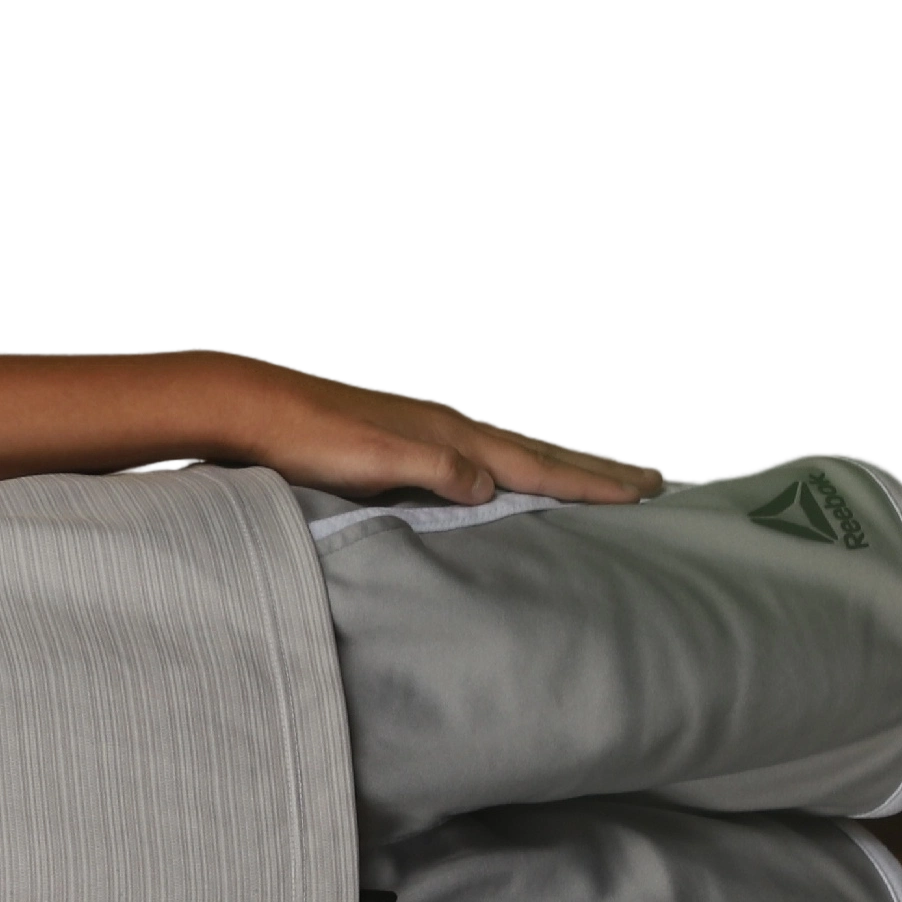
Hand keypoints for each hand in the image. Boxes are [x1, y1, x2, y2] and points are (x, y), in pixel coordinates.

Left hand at [205, 354, 662, 506]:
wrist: (248, 406)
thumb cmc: (304, 437)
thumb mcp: (370, 459)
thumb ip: (433, 468)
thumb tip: (489, 486)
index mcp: (448, 435)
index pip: (535, 464)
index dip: (590, 483)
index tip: (644, 494)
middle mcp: (446, 425)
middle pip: (537, 452)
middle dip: (595, 471)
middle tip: (653, 484)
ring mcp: (424, 427)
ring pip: (512, 449)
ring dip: (559, 464)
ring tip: (598, 475)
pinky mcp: (400, 435)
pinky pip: (478, 451)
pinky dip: (511, 462)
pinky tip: (505, 470)